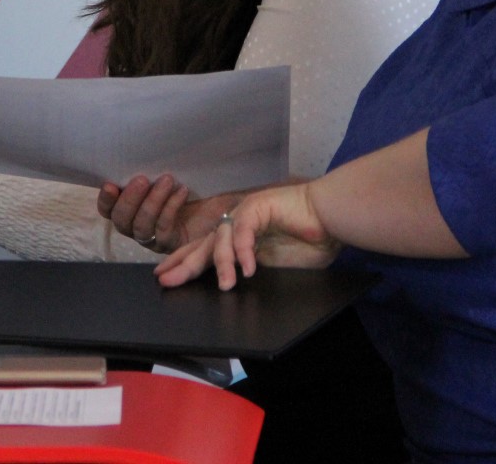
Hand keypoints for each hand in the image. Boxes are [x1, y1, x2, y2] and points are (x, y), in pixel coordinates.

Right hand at [97, 176, 241, 252]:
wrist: (229, 197)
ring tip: (167, 180)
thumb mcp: (173, 169)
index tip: (110, 183)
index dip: (105, 199)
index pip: (109, 209)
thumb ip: (153, 165)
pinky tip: (182, 192)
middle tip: (142, 179)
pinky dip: (170, 209)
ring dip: (152, 203)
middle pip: (121, 220)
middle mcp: (139, 225)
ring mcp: (155, 237)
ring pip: (141, 227)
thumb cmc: (197, 180)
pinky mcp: (174, 244)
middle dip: (129, 199)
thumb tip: (137, 145)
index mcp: (132, 207)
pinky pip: (164, 230)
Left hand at [155, 182, 340, 290]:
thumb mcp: (274, 265)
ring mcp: (245, 213)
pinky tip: (249, 268)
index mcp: (238, 238)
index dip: (183, 262)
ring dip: (223, 263)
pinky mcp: (258, 206)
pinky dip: (245, 250)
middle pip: (203, 245)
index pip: (204, 251)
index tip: (165, 277)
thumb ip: (251, 271)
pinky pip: (243, 230)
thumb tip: (230, 289)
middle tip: (166, 280)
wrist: (331, 219)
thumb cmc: (309, 242)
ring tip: (227, 285)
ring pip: (221, 239)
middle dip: (184, 263)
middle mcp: (236, 223)